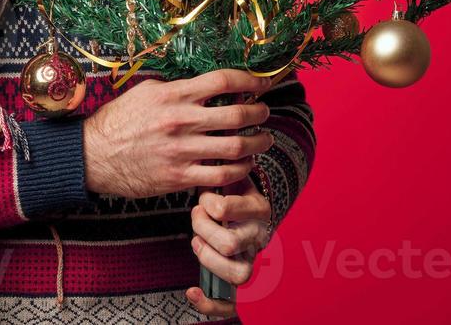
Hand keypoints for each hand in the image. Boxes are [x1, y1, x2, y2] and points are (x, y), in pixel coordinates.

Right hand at [82, 68, 274, 198]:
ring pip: (236, 148)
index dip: (250, 80)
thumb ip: (177, 87)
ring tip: (262, 140)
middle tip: (265, 113)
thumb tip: (206, 83)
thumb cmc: (119, 120)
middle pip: (237, 115)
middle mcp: (180, 121)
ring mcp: (181, 151)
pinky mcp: (179, 177)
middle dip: (260, 113)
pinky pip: (221, 175)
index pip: (222, 81)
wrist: (93, 155)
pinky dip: (240, 170)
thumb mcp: (146, 92)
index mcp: (173, 95)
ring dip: (257, 144)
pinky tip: (243, 165)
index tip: (262, 83)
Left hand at [185, 176, 273, 317]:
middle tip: (197, 215)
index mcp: (258, 209)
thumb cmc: (229, 189)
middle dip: (203, 228)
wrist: (241, 208)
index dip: (212, 204)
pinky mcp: (238, 277)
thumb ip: (221, 166)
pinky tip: (191, 291)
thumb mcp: (229, 174)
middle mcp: (258, 237)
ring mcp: (250, 259)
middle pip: (229, 243)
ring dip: (207, 256)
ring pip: (237, 273)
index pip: (230, 209)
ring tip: (197, 240)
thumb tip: (219, 146)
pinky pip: (229, 304)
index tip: (205, 199)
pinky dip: (208, 303)